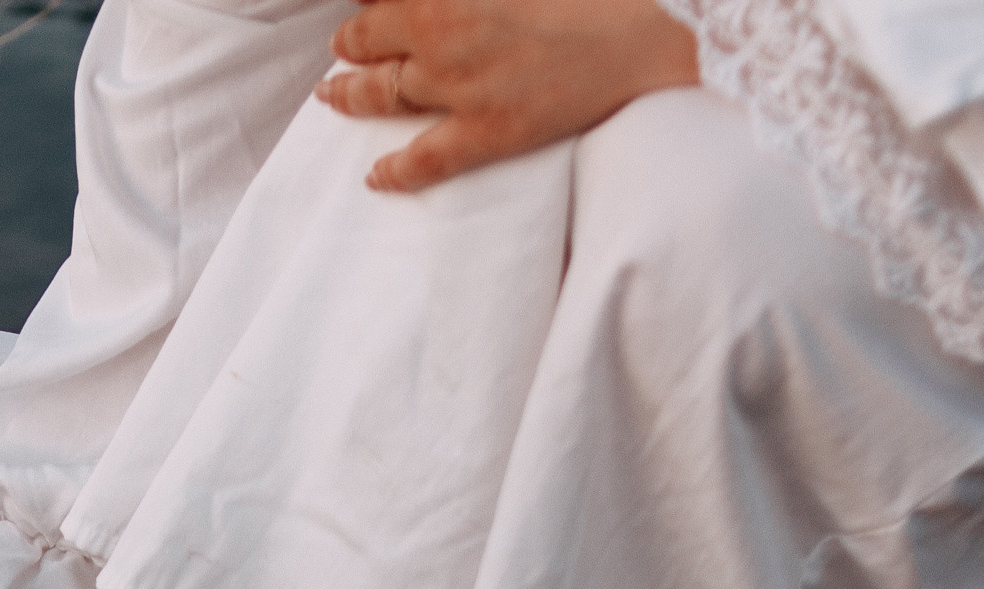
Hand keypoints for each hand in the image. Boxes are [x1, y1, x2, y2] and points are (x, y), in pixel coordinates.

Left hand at [316, 0, 698, 192]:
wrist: (650, 29)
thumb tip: (437, 3)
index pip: (383, 2)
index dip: (370, 7)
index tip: (363, 10)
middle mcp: (442, 36)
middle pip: (370, 44)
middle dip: (352, 45)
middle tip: (341, 49)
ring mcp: (460, 88)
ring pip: (383, 96)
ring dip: (351, 95)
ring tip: (333, 96)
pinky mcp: (487, 132)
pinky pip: (425, 159)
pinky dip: (394, 170)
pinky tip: (374, 176)